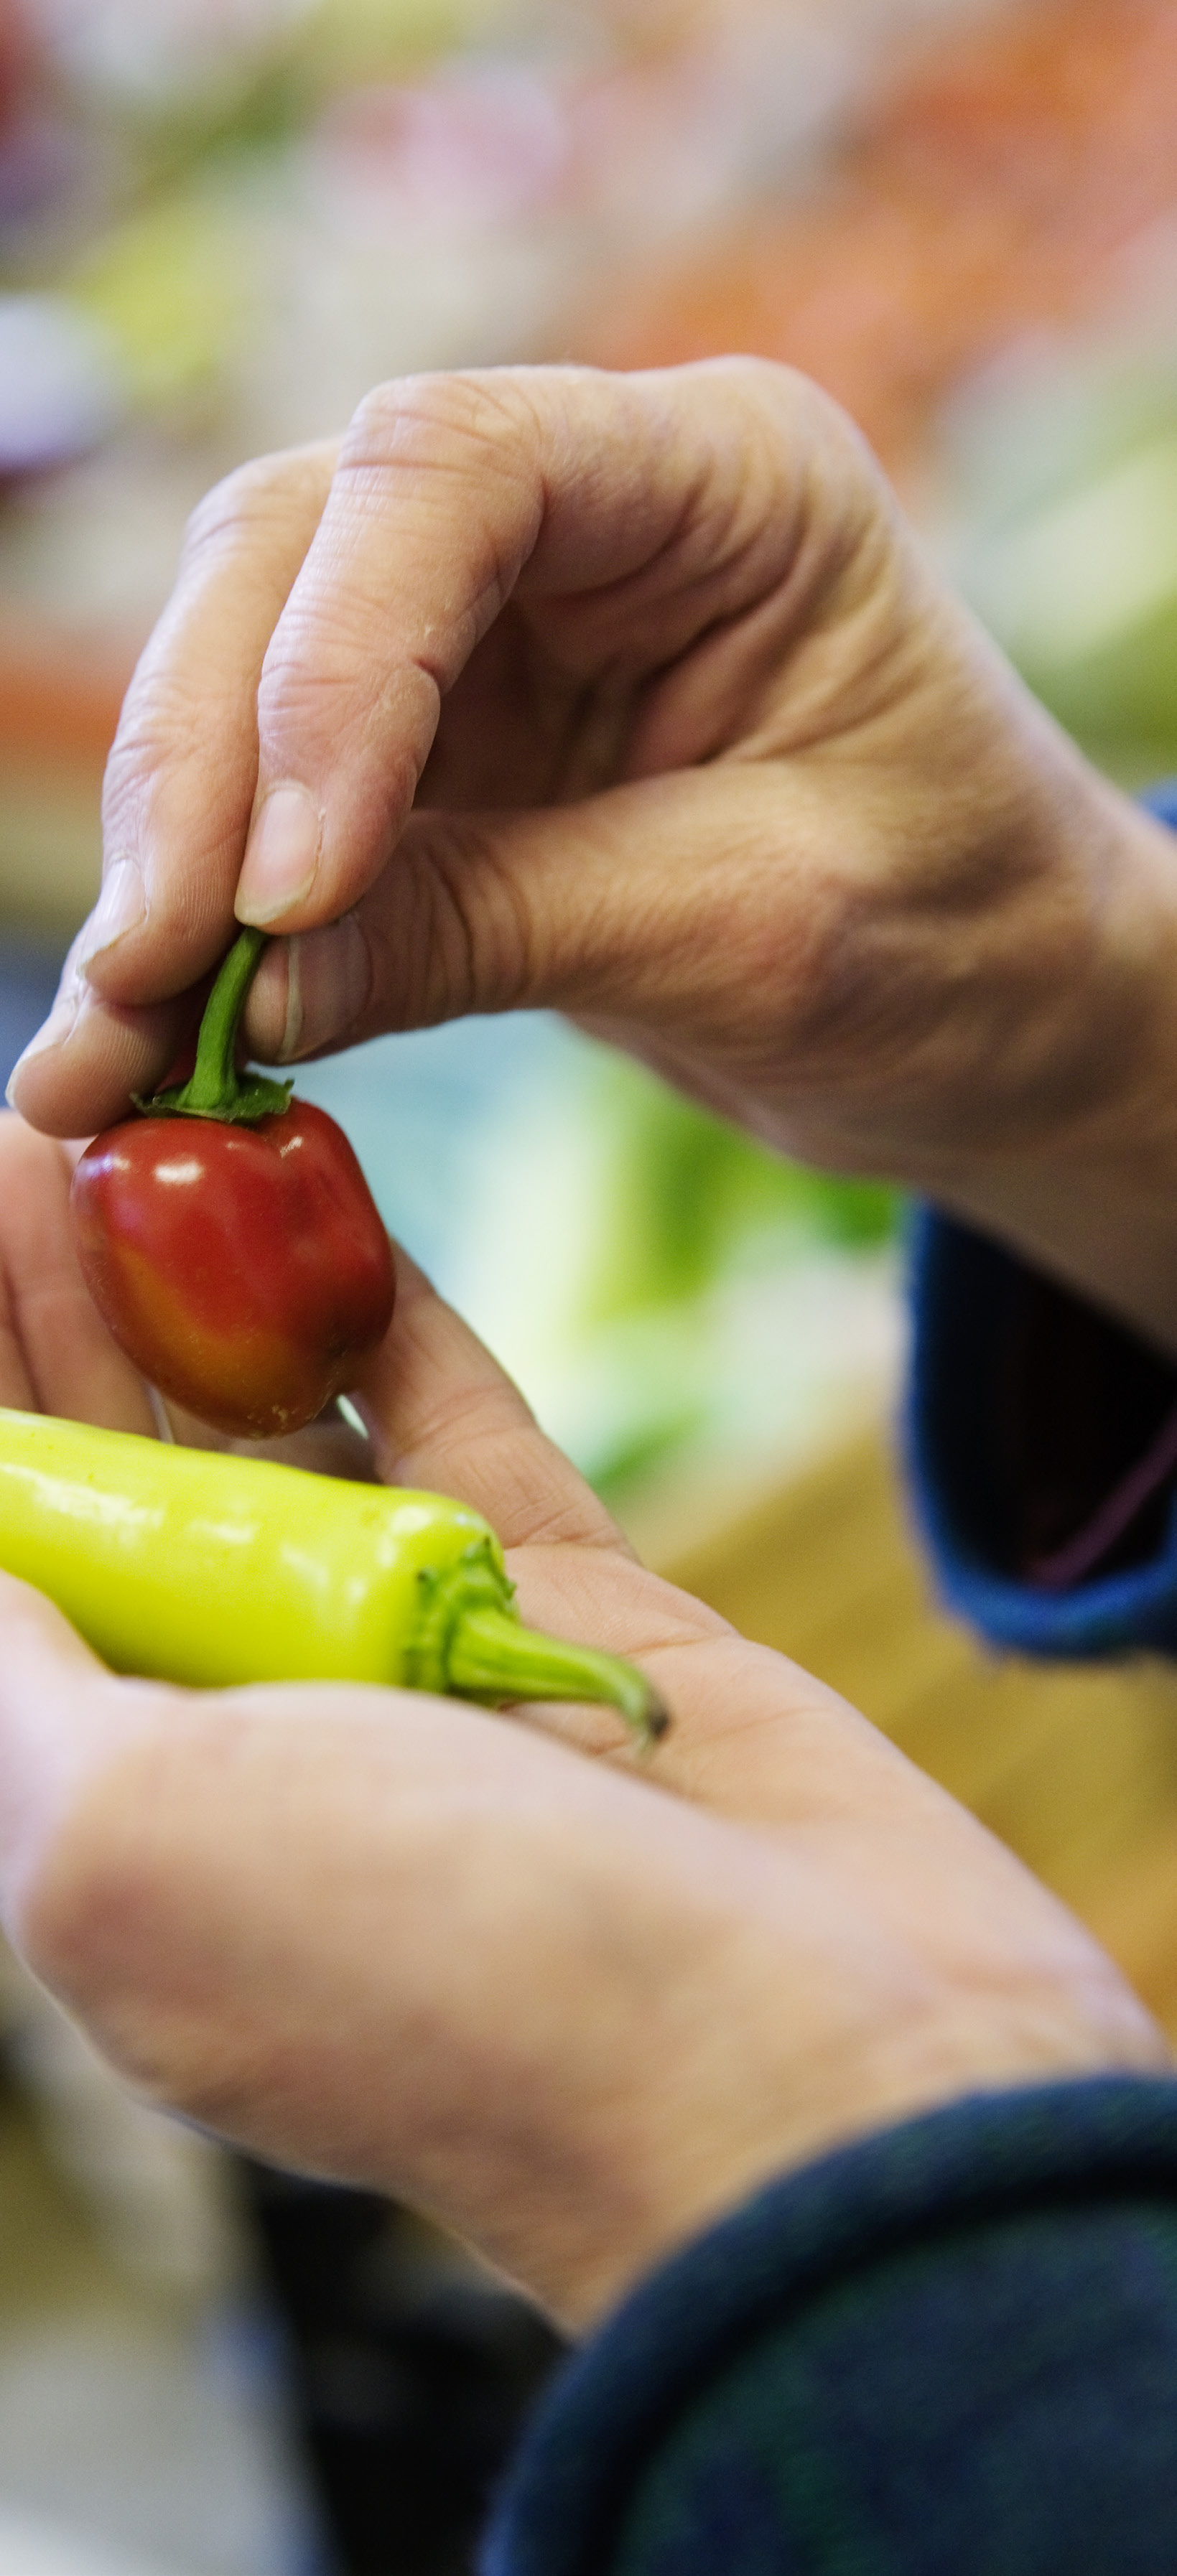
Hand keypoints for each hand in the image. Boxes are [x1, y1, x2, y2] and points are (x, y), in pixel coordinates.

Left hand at [0, 1112, 1163, 2331]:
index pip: (13, 1561)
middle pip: (127, 1484)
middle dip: (63, 1315)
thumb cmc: (444, 1981)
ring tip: (162, 1138)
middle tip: (36, 1136)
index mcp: (126, 1816)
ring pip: (287, 1438)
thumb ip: (23, 1685)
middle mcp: (258, 1732)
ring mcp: (419, 1658)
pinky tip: (339, 1197)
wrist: (814, 2071)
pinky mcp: (569, 1602)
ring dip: (211, 1290)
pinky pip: (459, 1421)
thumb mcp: (134, 1849)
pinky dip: (394, 1309)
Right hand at [12, 359, 1176, 1351]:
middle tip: (143, 974)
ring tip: (108, 1042)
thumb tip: (245, 980)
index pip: (453, 472)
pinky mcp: (435, 747)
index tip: (284, 887)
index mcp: (720, 478)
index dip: (333, 667)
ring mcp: (490, 622)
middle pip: (298, 551)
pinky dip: (207, 924)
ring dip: (166, 860)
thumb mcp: (746, 933)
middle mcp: (581, 511)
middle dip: (202, 771)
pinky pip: (272, 806)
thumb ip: (496, 925)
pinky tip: (145, 1036)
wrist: (1002, 1016)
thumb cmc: (954, 944)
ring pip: (243, 671)